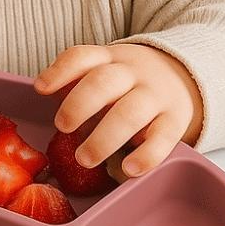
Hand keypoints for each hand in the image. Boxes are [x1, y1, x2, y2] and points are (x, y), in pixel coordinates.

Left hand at [33, 43, 203, 176]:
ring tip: (83, 158)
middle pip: (103, 82)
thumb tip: (49, 98)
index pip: (82, 56)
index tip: (41, 89)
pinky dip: (146, 156)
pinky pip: (163, 138)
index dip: (60, 71)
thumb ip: (79, 83)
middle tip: (62, 127)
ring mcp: (156, 96)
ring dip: (104, 138)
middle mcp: (132, 73)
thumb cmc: (128, 81)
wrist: (183, 75)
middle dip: (78, 105)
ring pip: (130, 112)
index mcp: (109, 59)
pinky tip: (128, 169)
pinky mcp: (175, 121)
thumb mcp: (106, 70)